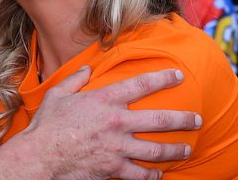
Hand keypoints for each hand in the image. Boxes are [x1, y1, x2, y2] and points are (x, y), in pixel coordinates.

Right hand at [15, 67, 200, 179]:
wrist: (40, 156)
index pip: (141, 84)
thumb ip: (75, 80)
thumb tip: (85, 68)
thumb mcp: (58, 95)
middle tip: (196, 119)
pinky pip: (140, 173)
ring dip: (175, 150)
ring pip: (156, 149)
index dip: (163, 78)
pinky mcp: (113, 168)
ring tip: (186, 149)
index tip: (178, 75)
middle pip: (159, 119)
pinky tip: (159, 174)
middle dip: (182, 119)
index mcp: (104, 100)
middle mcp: (116, 122)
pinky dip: (152, 175)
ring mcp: (117, 147)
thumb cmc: (46, 125)